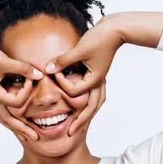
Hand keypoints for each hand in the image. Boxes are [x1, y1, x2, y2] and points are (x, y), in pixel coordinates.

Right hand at [0, 36, 42, 140]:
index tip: (31, 77)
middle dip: (23, 130)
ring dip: (14, 127)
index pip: (17, 101)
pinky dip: (8, 116)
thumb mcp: (5, 62)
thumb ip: (23, 69)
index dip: (27, 90)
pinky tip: (13, 118)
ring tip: (24, 136)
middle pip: (9, 121)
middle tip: (36, 138)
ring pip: (3, 118)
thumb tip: (39, 75)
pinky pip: (1, 109)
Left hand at [44, 15, 122, 134]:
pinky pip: (93, 95)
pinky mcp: (98, 75)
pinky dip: (87, 103)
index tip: (55, 71)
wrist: (115, 29)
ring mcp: (100, 80)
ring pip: (95, 104)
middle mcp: (99, 83)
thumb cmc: (99, 38)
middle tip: (69, 134)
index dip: (62, 84)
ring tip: (77, 126)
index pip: (75, 92)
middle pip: (90, 109)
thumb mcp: (79, 50)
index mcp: (95, 80)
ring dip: (86, 116)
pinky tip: (80, 107)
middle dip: (80, 122)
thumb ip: (63, 61)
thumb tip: (47, 69)